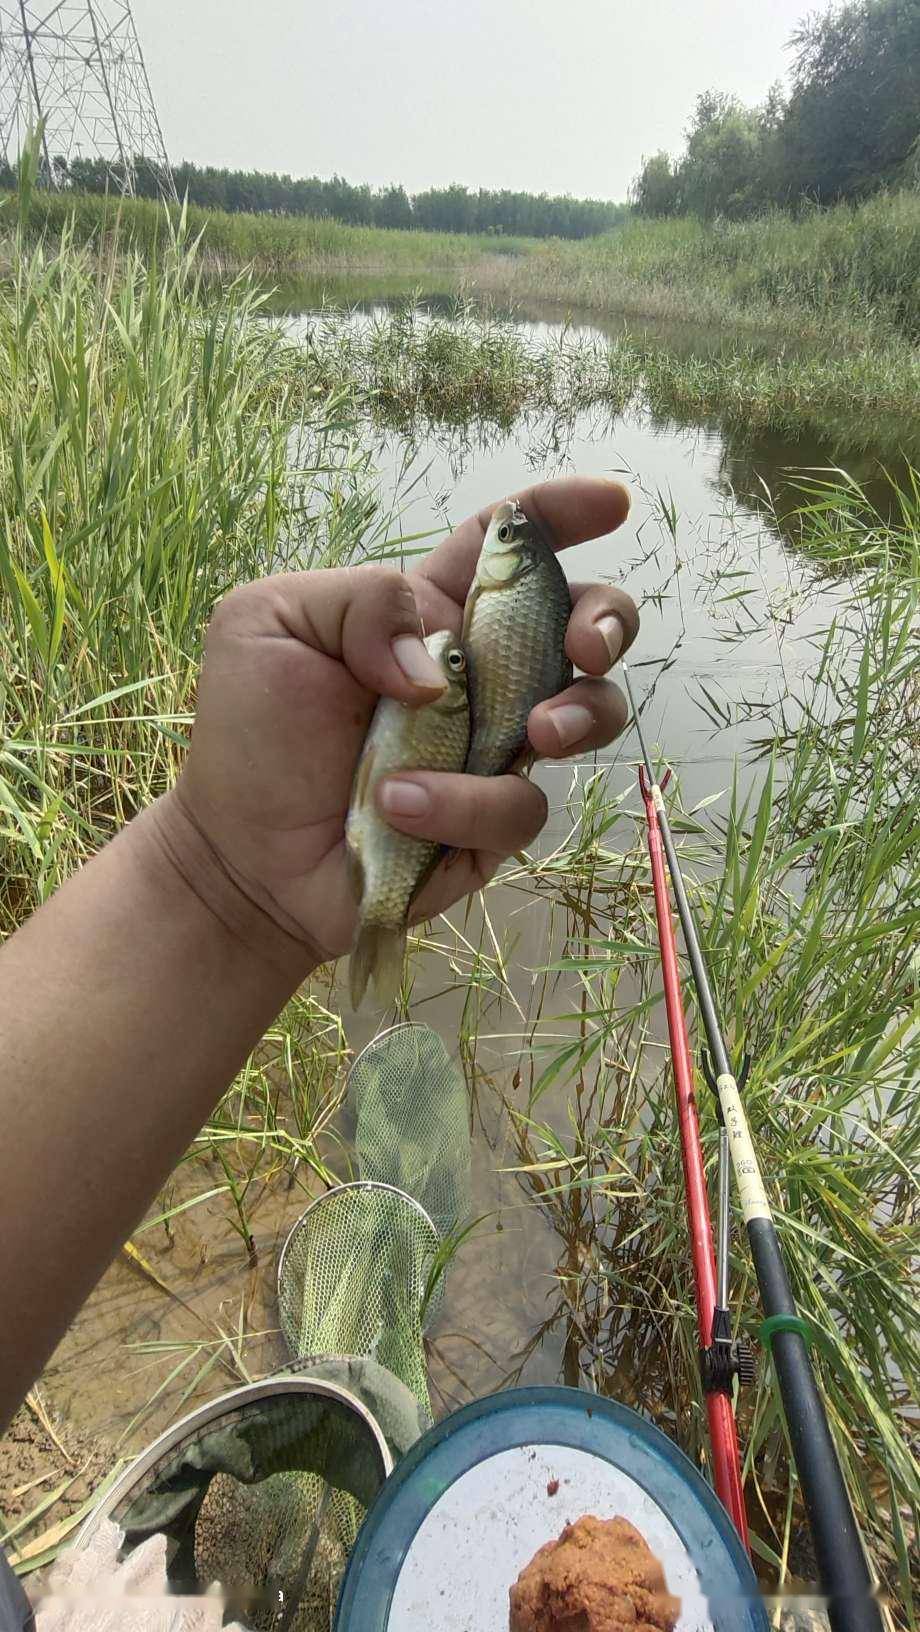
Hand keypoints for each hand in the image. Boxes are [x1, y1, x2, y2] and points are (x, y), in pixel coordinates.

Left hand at [164, 476, 637, 967]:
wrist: (240, 855)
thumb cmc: (252, 732)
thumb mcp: (270, 624)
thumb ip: (359, 600)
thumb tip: (438, 661)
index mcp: (430, 611)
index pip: (506, 545)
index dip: (562, 514)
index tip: (612, 502)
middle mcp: (478, 674)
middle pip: (584, 622)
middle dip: (610, 620)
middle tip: (586, 645)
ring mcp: (492, 748)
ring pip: (590, 714)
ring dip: (580, 714)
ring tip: (536, 731)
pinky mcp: (489, 822)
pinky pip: (517, 805)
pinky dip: (461, 802)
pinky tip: (397, 805)